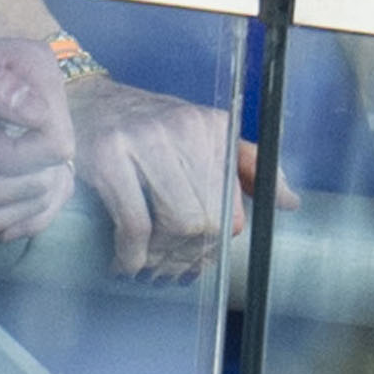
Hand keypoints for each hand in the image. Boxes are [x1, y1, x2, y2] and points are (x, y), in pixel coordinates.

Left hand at [0, 37, 77, 250]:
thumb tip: (36, 112)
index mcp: (32, 68)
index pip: (53, 140)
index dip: (14, 157)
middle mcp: (45, 100)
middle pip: (43, 173)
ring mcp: (38, 134)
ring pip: (39, 196)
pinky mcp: (26, 162)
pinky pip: (43, 203)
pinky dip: (18, 222)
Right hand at [66, 76, 292, 280]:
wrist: (84, 102)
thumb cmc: (146, 126)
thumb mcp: (200, 135)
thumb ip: (246, 165)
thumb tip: (290, 202)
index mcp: (210, 127)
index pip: (231, 209)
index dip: (216, 245)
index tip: (199, 258)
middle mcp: (183, 128)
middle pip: (204, 221)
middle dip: (187, 258)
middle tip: (170, 271)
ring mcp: (143, 140)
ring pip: (175, 225)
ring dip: (160, 261)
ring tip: (149, 269)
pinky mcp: (107, 156)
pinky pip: (135, 225)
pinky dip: (132, 256)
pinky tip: (126, 262)